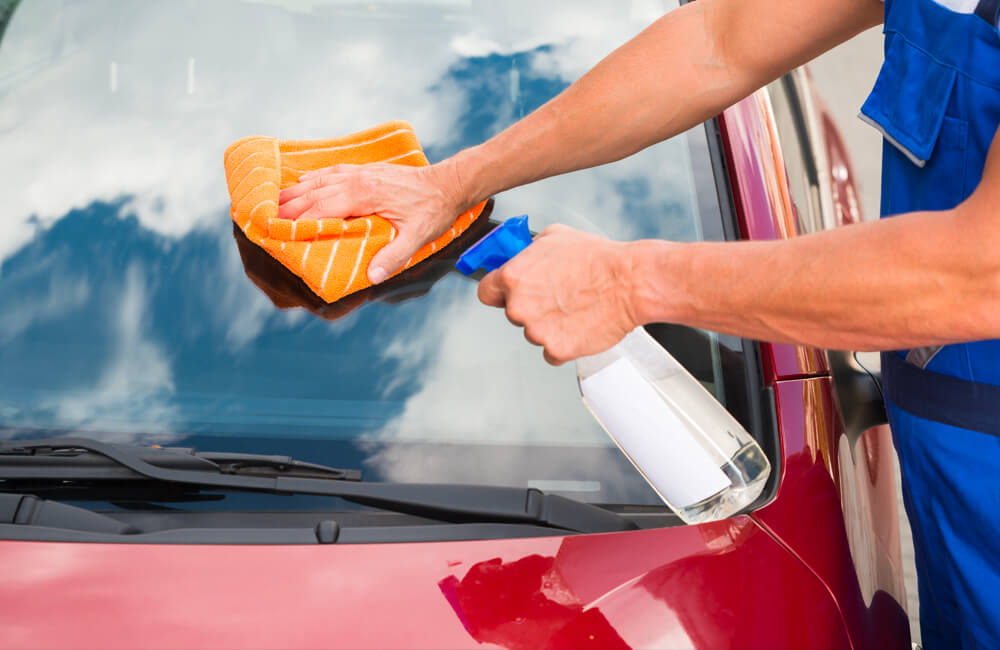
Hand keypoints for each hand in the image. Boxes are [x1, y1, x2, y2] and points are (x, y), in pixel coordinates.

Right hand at [277, 160, 466, 283]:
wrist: (448, 184)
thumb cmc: (433, 210)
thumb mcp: (419, 237)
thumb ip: (395, 255)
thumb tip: (373, 276)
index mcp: (366, 194)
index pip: (323, 208)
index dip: (301, 221)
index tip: (280, 232)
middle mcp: (358, 179)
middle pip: (314, 193)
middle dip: (289, 207)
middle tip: (265, 220)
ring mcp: (360, 172)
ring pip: (319, 180)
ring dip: (295, 192)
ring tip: (274, 203)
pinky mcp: (365, 170)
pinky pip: (331, 172)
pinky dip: (313, 178)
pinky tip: (301, 183)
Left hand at [477, 224, 641, 365]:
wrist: (629, 283)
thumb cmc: (597, 258)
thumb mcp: (554, 236)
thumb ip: (529, 251)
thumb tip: (522, 256)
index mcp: (513, 277)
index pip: (486, 292)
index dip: (499, 292)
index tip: (508, 293)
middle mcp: (519, 306)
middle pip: (513, 313)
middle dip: (531, 307)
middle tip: (556, 296)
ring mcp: (536, 331)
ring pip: (534, 332)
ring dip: (549, 325)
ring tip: (575, 308)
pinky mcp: (556, 350)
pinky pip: (552, 351)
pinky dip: (564, 343)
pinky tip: (580, 325)